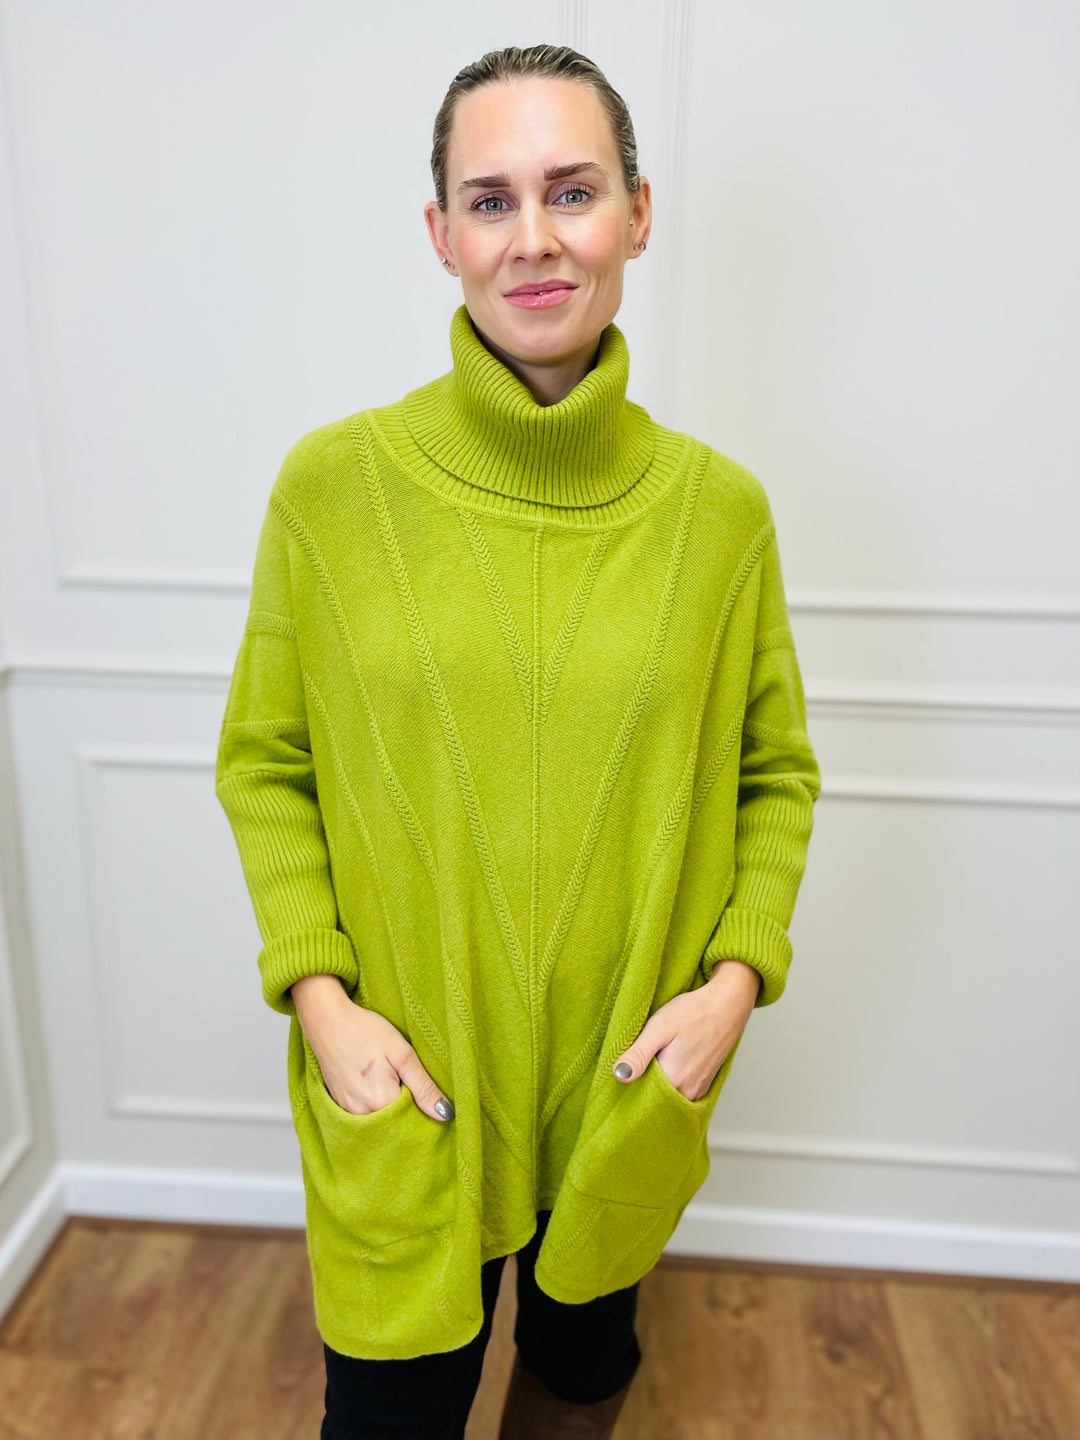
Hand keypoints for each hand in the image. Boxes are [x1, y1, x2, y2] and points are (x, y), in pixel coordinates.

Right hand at [291, 975, 454, 1121]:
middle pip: (395, 1123)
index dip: (423, 1108)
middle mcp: (361, 1114)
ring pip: (380, 1120)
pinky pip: (364, 1114)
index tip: (424, 1089)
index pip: (413, 1121)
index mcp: (380, 1103)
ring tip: (391, 1077)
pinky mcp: (339, 1104)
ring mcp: (347, 1111)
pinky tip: (376, 1082)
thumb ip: (424, 1087)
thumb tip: (446, 1115)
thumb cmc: (365, 1030)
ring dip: (391, 1106)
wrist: (327, 1019)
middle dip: (407, 1108)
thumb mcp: (402, 1054)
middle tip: (406, 1077)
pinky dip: (375, 1104)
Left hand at [611, 959, 760, 1100]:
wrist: (728, 1004)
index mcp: (674, 1079)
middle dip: (642, 1086)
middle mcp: (688, 1091)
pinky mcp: (704, 1082)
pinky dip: (672, 1082)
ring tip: (653, 1060)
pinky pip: (681, 1091)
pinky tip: (668, 1063)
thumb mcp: (659, 1027)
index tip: (624, 1069)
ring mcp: (698, 1089)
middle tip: (636, 1062)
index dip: (629, 1084)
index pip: (640, 1097)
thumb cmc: (694, 1012)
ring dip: (657, 1084)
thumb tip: (619, 1075)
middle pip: (655, 1099)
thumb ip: (638, 1054)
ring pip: (669, 1095)